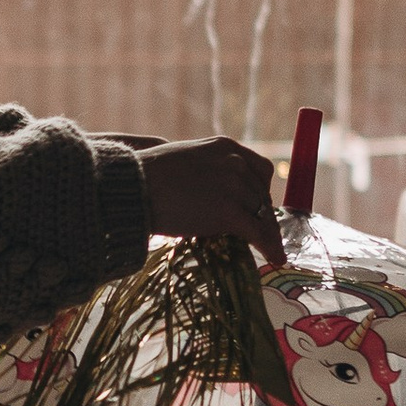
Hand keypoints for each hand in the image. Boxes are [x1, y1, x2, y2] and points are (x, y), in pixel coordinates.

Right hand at [139, 135, 282, 263]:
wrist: (131, 189)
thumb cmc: (146, 179)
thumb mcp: (185, 162)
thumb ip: (209, 171)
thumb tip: (218, 195)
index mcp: (225, 147)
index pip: (260, 169)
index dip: (261, 191)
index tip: (260, 207)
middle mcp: (235, 162)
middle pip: (262, 195)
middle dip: (263, 215)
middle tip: (264, 234)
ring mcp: (233, 186)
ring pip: (262, 215)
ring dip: (268, 234)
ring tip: (273, 251)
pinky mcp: (229, 211)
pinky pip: (257, 232)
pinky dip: (269, 247)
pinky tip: (274, 258)